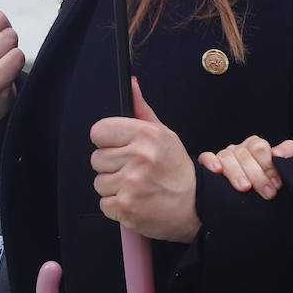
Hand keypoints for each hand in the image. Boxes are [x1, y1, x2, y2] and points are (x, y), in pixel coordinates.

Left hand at [89, 78, 200, 242]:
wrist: (196, 206)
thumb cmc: (178, 171)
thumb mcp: (164, 135)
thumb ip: (142, 111)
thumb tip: (131, 85)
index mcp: (146, 135)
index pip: (99, 131)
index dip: (107, 141)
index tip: (118, 148)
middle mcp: (139, 157)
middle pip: (96, 159)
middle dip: (112, 166)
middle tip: (134, 171)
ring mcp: (131, 183)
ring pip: (99, 182)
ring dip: (114, 187)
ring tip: (136, 187)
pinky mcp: (126, 207)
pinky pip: (104, 204)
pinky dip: (117, 207)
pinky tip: (135, 200)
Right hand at [198, 137, 292, 199]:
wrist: (260, 204)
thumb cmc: (273, 185)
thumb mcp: (286, 169)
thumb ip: (290, 153)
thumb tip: (278, 152)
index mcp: (256, 147)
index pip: (259, 148)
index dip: (268, 166)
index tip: (276, 184)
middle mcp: (239, 150)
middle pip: (244, 154)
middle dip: (257, 175)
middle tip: (267, 193)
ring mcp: (224, 157)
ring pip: (226, 156)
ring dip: (236, 172)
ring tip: (245, 188)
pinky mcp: (209, 166)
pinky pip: (206, 157)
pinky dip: (211, 162)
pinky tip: (218, 171)